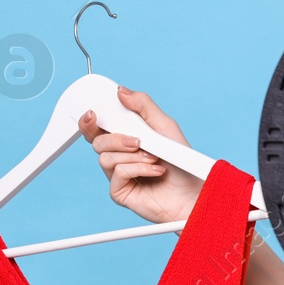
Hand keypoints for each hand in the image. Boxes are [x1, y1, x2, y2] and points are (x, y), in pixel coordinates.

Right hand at [76, 86, 203, 224]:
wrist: (194, 193)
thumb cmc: (182, 162)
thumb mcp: (165, 127)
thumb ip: (144, 106)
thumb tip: (121, 91)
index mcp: (125, 138)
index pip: (98, 127)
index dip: (90, 120)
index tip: (93, 113)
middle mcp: (119, 156)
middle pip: (97, 140)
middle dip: (117, 138)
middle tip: (139, 141)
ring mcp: (118, 174)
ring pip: (105, 156)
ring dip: (134, 155)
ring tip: (155, 159)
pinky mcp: (119, 191)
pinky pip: (117, 173)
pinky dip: (139, 168)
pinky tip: (156, 171)